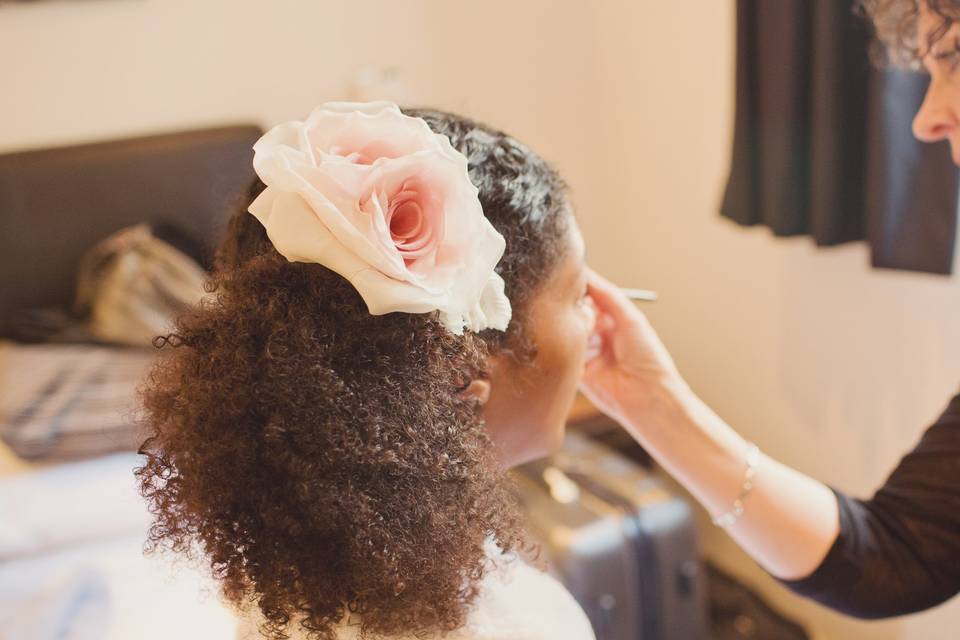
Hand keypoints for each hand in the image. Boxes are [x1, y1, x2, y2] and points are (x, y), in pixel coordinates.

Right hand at [580, 269, 686, 426]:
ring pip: (567, 334)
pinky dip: (568, 352)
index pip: (588, 298)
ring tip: (587, 336)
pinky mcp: (577, 373)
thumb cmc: (647, 355)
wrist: (648, 395)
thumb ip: (606, 294)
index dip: (578, 290)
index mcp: (612, 320)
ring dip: (573, 332)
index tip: (567, 281)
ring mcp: (586, 354)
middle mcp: (597, 335)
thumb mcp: (629, 317)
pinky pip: (564, 357)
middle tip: (577, 311)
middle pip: (574, 314)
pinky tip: (578, 350)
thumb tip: (584, 273)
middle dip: (574, 311)